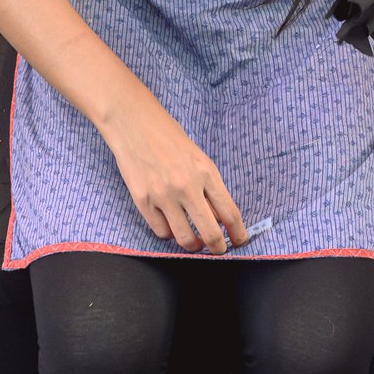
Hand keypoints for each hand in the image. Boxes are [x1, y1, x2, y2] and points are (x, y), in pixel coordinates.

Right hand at [104, 108, 246, 254]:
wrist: (133, 122)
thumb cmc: (167, 137)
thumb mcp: (197, 157)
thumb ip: (208, 187)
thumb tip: (218, 218)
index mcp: (206, 172)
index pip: (230, 213)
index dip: (238, 234)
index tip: (239, 240)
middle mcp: (186, 186)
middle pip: (210, 234)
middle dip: (218, 248)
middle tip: (218, 250)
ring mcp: (163, 196)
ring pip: (184, 239)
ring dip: (192, 245)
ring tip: (193, 241)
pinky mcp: (143, 201)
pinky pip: (161, 232)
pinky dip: (168, 232)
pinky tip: (170, 223)